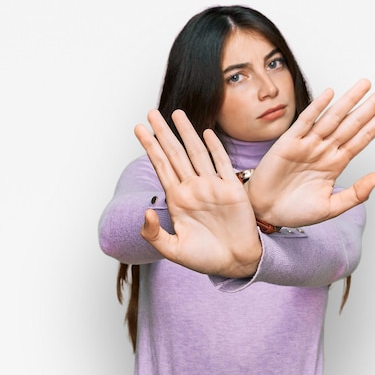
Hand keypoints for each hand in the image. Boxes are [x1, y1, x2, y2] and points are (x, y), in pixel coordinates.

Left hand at [134, 109, 260, 276]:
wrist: (235, 262)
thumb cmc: (205, 258)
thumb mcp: (173, 250)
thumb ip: (154, 234)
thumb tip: (145, 211)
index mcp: (178, 200)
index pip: (161, 166)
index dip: (149, 147)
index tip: (138, 129)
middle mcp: (194, 188)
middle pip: (175, 154)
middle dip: (163, 133)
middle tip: (151, 112)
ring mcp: (213, 187)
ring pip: (197, 153)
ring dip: (186, 133)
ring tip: (176, 114)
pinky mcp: (232, 190)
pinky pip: (222, 164)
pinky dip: (214, 148)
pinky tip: (206, 133)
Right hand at [247, 78, 374, 226]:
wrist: (266, 212)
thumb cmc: (295, 210)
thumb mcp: (331, 208)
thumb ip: (356, 194)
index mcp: (336, 163)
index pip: (363, 137)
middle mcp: (324, 149)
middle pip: (353, 123)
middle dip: (371, 106)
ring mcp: (308, 144)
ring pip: (333, 118)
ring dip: (349, 100)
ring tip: (366, 85)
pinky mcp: (289, 143)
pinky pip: (306, 121)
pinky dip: (317, 108)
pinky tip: (330, 94)